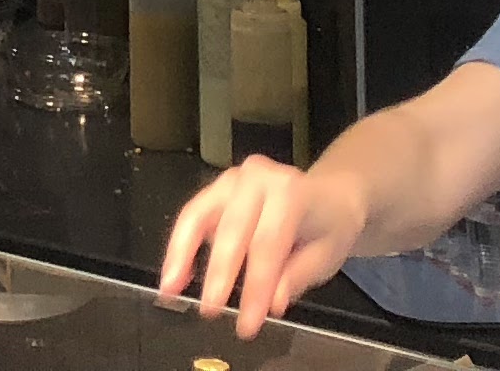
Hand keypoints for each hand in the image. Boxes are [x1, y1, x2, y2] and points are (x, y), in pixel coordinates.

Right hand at [159, 157, 364, 335]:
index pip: (268, 242)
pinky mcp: (215, 189)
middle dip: (219, 274)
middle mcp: (256, 177)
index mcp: (290, 191)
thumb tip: (271, 302)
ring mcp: (231, 180)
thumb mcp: (326, 256)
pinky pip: (191, 216)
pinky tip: (175, 275)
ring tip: (169, 289)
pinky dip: (179, 247)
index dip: (256, 285)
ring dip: (181, 254)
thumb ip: (296, 277)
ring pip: (198, 214)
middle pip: (232, 229)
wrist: (330, 196)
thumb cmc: (328, 227)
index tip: (248, 322)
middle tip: (209, 311)